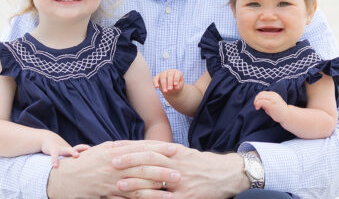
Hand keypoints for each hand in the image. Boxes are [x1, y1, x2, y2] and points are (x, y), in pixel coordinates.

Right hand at [40, 132, 89, 167]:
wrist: (47, 139)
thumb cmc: (59, 150)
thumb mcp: (66, 154)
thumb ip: (73, 161)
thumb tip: (80, 172)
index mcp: (71, 150)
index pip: (81, 149)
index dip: (87, 149)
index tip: (95, 151)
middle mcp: (67, 149)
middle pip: (77, 148)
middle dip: (83, 148)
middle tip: (89, 148)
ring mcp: (61, 148)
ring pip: (67, 149)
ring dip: (73, 151)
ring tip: (77, 155)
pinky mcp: (53, 149)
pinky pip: (54, 155)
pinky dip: (54, 160)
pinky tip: (55, 166)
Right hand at [48, 140, 178, 198]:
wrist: (64, 179)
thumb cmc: (85, 163)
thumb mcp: (102, 150)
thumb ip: (121, 148)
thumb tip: (139, 145)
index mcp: (114, 152)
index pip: (141, 149)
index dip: (159, 149)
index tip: (175, 149)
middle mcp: (114, 166)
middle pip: (143, 168)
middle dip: (163, 170)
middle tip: (179, 173)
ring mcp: (111, 182)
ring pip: (138, 186)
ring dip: (156, 190)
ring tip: (172, 192)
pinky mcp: (108, 196)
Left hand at [117, 144, 248, 197]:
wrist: (227, 174)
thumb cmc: (201, 164)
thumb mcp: (184, 153)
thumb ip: (165, 152)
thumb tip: (142, 150)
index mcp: (175, 151)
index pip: (148, 146)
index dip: (130, 147)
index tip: (114, 147)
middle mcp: (177, 162)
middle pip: (150, 159)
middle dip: (130, 160)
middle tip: (111, 162)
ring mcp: (182, 180)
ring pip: (156, 178)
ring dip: (137, 182)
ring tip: (120, 184)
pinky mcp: (188, 196)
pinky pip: (167, 198)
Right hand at [153, 69, 183, 94]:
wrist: (172, 88)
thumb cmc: (176, 86)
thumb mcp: (179, 86)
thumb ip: (178, 86)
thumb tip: (175, 87)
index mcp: (177, 72)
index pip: (176, 74)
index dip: (176, 79)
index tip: (175, 84)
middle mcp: (170, 71)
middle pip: (169, 75)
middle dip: (169, 83)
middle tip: (170, 89)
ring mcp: (163, 73)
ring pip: (162, 76)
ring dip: (163, 84)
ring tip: (165, 91)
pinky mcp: (157, 77)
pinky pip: (155, 78)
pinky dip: (155, 82)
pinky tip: (156, 87)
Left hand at [253, 90, 288, 122]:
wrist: (287, 115)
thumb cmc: (279, 111)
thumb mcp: (272, 104)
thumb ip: (266, 102)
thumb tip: (258, 102)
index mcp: (274, 94)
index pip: (262, 93)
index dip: (258, 97)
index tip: (257, 103)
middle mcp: (273, 95)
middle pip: (260, 94)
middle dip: (256, 99)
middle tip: (255, 105)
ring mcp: (272, 99)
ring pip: (260, 97)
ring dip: (256, 102)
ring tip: (257, 107)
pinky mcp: (271, 104)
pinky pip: (261, 101)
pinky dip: (257, 104)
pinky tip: (258, 108)